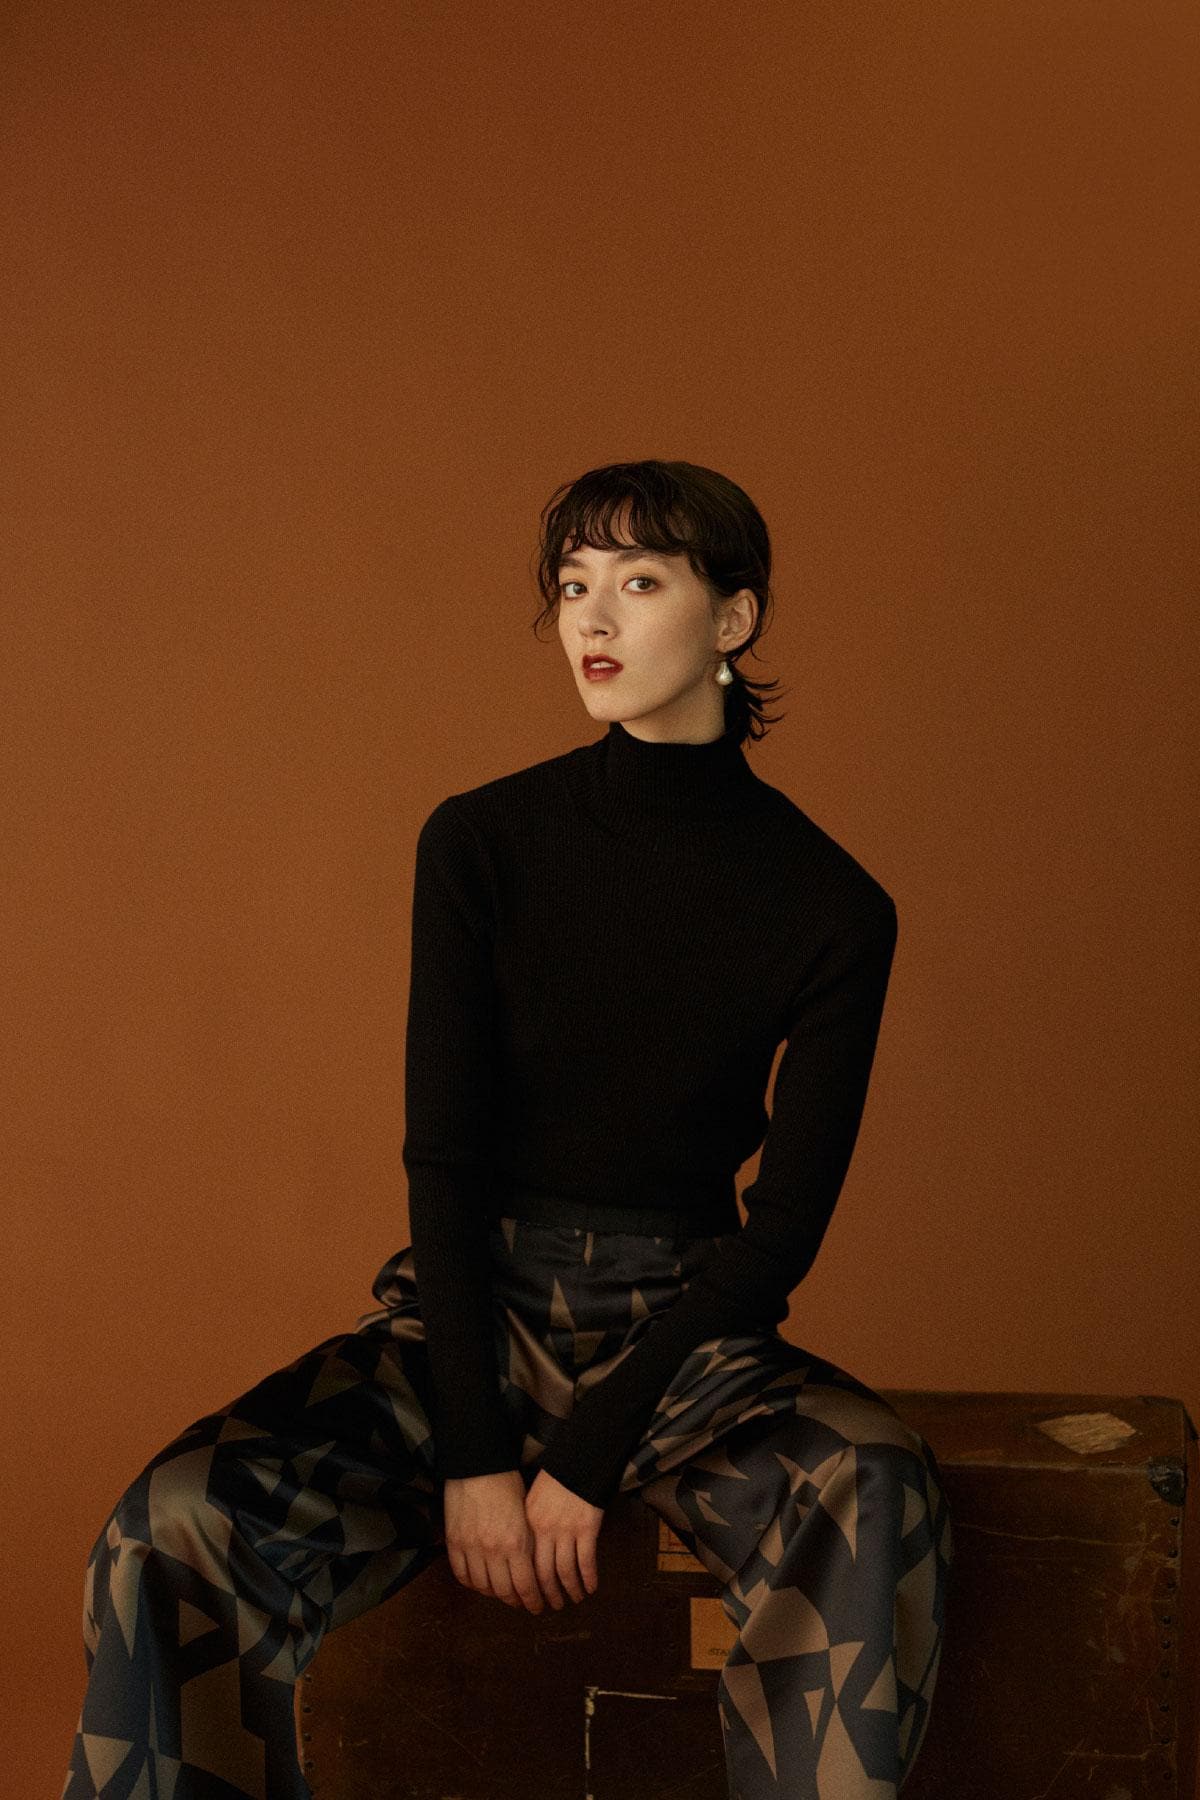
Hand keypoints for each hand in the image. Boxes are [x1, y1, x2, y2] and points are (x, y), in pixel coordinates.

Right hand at [441, 1469, 553, 1614]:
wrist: (478, 1466)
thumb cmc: (507, 1485)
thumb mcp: (527, 1515)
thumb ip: (528, 1544)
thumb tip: (531, 1569)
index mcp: (516, 1543)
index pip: (525, 1586)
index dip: (532, 1601)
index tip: (537, 1606)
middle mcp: (493, 1551)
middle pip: (504, 1591)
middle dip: (515, 1601)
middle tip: (521, 1603)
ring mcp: (470, 1548)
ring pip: (482, 1587)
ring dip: (494, 1594)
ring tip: (501, 1593)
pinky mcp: (454, 1543)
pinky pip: (461, 1574)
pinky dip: (471, 1583)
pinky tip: (480, 1582)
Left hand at [523, 1467, 602, 1607]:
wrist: (579, 1460)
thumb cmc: (555, 1481)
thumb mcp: (533, 1501)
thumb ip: (530, 1527)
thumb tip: (529, 1554)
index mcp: (529, 1524)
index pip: (525, 1564)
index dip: (529, 1585)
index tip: (532, 1597)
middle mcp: (545, 1530)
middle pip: (544, 1573)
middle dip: (549, 1594)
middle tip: (554, 1605)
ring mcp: (567, 1530)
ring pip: (566, 1571)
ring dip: (571, 1590)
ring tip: (574, 1598)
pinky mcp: (587, 1529)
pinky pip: (586, 1561)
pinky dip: (589, 1578)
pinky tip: (591, 1587)